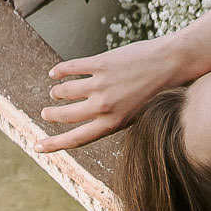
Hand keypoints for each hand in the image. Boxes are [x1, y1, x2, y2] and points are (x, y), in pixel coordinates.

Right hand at [38, 37, 185, 151]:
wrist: (173, 63)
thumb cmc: (159, 91)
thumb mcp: (138, 115)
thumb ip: (114, 119)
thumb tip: (90, 122)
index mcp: (114, 123)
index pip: (76, 139)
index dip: (54, 144)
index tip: (37, 147)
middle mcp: (105, 107)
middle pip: (65, 115)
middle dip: (51, 115)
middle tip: (46, 113)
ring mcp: (101, 84)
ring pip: (64, 91)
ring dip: (57, 93)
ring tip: (55, 92)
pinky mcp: (100, 63)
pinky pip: (70, 68)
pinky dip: (59, 71)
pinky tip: (55, 73)